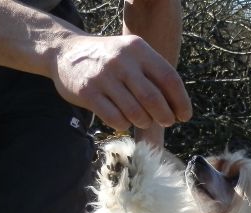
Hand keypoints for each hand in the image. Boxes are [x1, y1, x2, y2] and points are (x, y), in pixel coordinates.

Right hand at [50, 33, 190, 131]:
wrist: (65, 52)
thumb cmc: (108, 60)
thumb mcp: (131, 55)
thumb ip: (153, 75)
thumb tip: (177, 107)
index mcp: (138, 49)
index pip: (169, 78)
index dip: (181, 101)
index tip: (184, 116)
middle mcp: (121, 61)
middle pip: (153, 98)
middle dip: (164, 116)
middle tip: (166, 122)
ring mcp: (103, 77)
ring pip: (135, 112)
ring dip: (145, 122)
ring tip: (144, 121)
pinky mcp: (88, 93)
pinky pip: (115, 119)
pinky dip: (124, 125)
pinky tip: (124, 121)